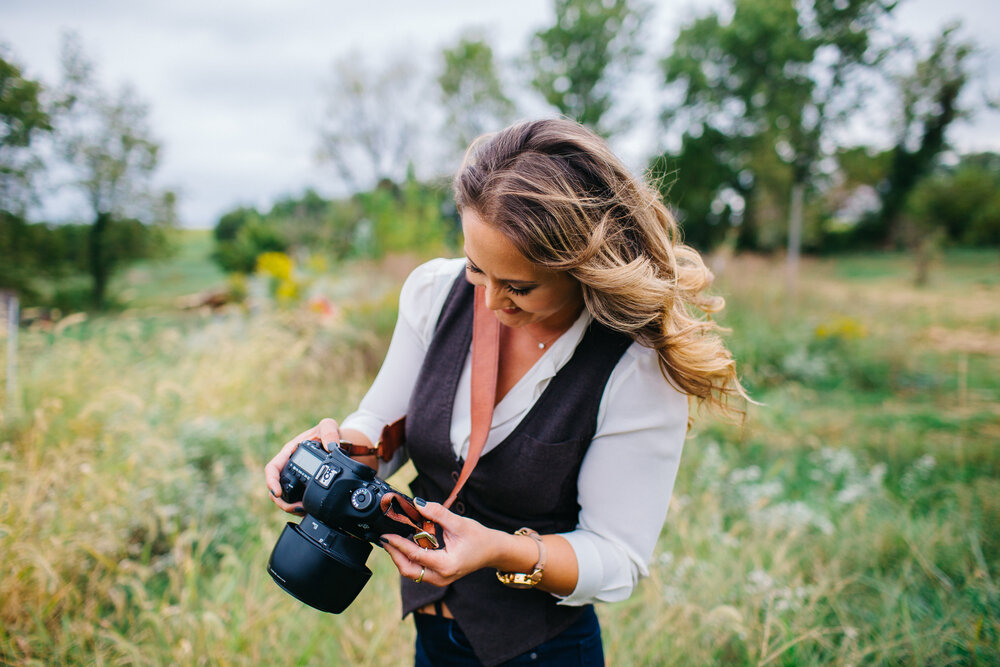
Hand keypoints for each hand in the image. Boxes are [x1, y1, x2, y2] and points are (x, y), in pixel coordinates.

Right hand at [264, 418, 341, 513]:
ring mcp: (296, 480)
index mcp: (288, 453)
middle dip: (282, 501)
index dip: (272, 481)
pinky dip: (302, 508)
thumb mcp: (328, 426)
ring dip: (291, 507)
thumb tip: (331, 446)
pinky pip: (298, 501)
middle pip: (276, 488)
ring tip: (304, 511)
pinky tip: (310, 511)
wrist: (340, 444)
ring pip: (286, 498)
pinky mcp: (305, 489)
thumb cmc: (329, 434)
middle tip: (296, 507)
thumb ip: (329, 430)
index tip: (277, 492)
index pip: (272, 468)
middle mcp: (289, 468)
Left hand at [380, 499, 505, 585]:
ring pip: (412, 573)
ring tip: (393, 541)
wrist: (493, 551)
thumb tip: (417, 503)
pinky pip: (418, 571)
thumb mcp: (459, 523)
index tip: (386, 535)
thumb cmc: (479, 538)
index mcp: (446, 565)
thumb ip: (437, 513)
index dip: (398, 544)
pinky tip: (405, 546)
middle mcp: (441, 577)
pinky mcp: (439, 577)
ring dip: (401, 558)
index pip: (415, 555)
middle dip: (395, 555)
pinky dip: (409, 559)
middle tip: (385, 539)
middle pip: (408, 570)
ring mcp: (440, 580)